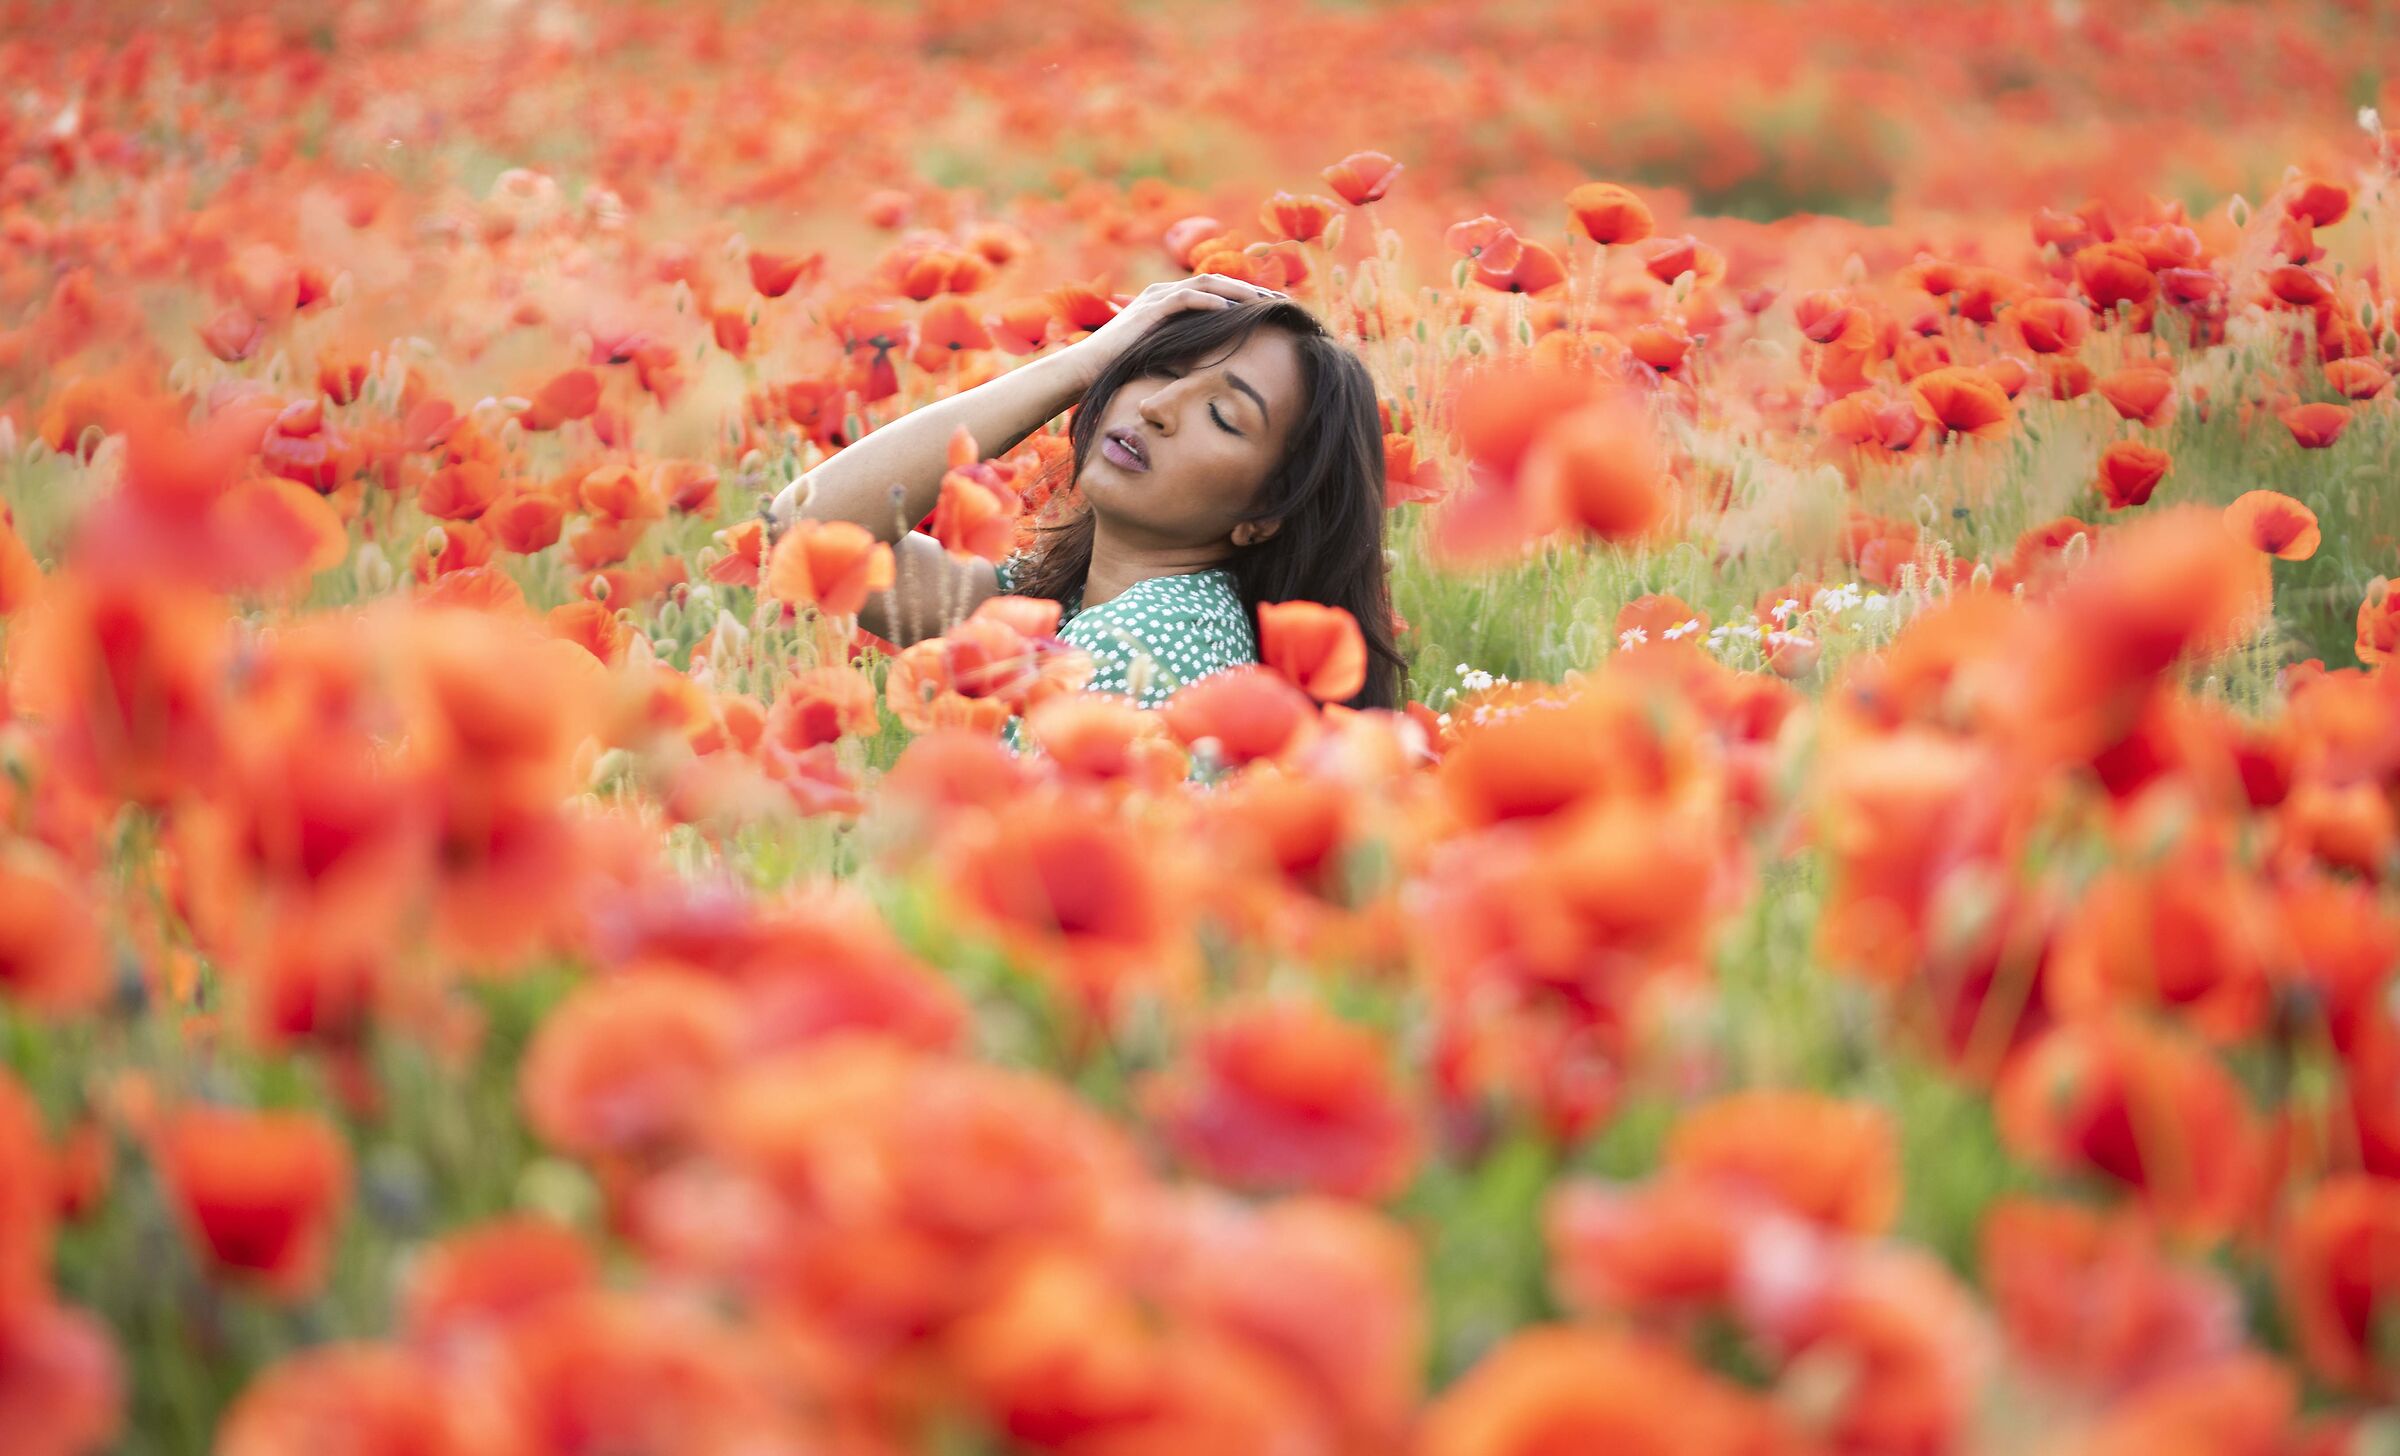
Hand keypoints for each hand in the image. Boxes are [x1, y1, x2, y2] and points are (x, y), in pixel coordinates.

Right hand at [1061, 273, 1286, 391]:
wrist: (1089, 368)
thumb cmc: (1123, 367)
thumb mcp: (1162, 356)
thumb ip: (1185, 351)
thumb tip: (1213, 367)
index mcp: (1169, 300)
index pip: (1215, 289)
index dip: (1245, 296)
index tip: (1271, 308)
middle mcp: (1165, 292)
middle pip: (1218, 280)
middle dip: (1251, 289)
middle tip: (1280, 300)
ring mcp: (1157, 297)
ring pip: (1207, 283)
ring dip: (1237, 291)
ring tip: (1263, 303)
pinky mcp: (1150, 309)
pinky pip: (1185, 298)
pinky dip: (1209, 301)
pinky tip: (1229, 309)